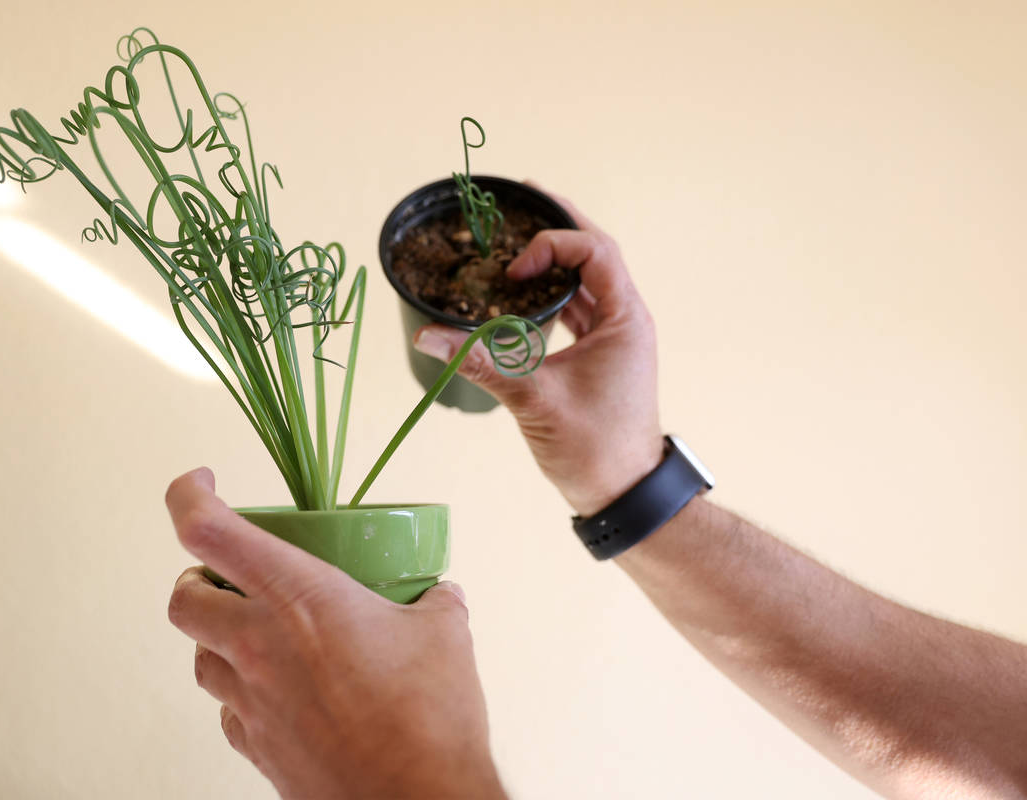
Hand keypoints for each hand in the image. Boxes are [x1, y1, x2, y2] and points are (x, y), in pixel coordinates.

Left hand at [165, 467, 506, 799]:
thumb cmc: (429, 720)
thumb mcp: (444, 634)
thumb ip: (433, 601)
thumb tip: (437, 594)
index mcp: (297, 598)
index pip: (207, 530)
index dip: (188, 495)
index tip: (201, 483)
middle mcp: (258, 647)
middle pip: (183, 599)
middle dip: (197, 579)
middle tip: (230, 575)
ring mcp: (252, 703)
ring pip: (201, 658)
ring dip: (218, 637)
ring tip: (259, 633)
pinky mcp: (258, 750)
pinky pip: (230, 711)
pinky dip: (244, 693)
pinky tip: (283, 692)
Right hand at [413, 186, 663, 516]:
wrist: (625, 494)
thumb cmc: (594, 449)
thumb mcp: (533, 400)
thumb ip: (480, 362)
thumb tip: (427, 337)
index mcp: (624, 319)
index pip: (595, 251)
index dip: (552, 245)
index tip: (514, 270)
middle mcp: (624, 319)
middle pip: (593, 254)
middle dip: (555, 228)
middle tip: (520, 199)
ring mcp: (614, 337)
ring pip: (583, 281)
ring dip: (551, 261)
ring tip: (513, 240)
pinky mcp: (599, 355)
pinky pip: (576, 308)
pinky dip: (549, 295)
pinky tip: (517, 292)